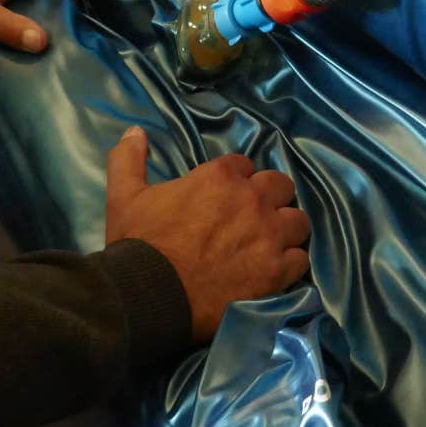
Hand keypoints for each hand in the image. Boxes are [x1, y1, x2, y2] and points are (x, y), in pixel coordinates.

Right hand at [105, 128, 310, 340]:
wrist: (148, 296)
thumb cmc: (139, 243)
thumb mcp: (124, 195)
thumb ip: (129, 158)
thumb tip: (135, 130)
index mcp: (220, 177)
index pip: (244, 164)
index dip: (236, 179)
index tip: (226, 196)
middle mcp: (252, 200)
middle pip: (280, 185)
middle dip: (269, 197)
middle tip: (253, 216)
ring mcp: (269, 236)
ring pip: (298, 221)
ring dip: (286, 228)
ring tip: (271, 242)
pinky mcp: (277, 271)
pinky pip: (301, 259)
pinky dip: (290, 263)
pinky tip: (276, 269)